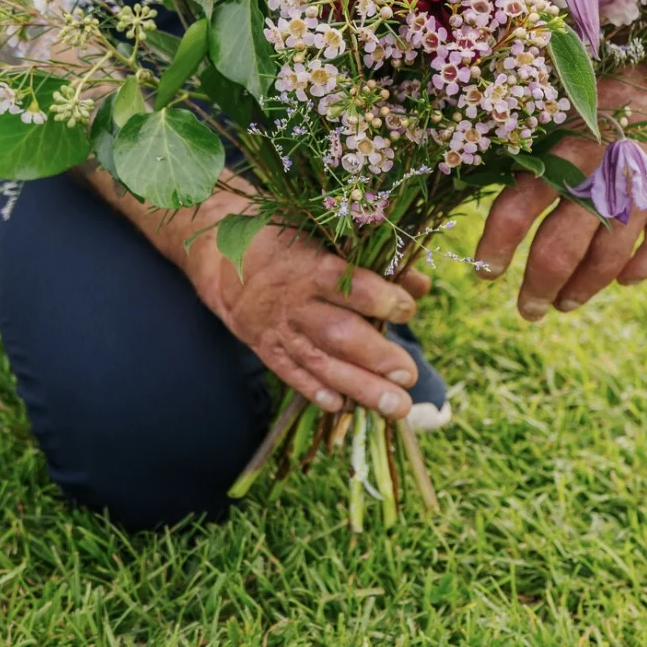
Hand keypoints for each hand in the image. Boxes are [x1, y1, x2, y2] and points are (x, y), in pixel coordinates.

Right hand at [191, 222, 431, 418]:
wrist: (224, 257)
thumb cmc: (290, 241)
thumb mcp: (329, 238)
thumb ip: (378, 263)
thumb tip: (422, 285)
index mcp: (314, 267)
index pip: (352, 286)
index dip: (383, 299)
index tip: (407, 308)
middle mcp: (297, 303)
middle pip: (339, 334)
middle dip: (377, 358)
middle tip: (409, 377)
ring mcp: (280, 330)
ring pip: (321, 363)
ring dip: (360, 388)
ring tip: (396, 407)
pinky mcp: (268, 348)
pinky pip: (291, 374)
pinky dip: (315, 391)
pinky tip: (342, 407)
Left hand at [475, 55, 646, 319]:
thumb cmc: (602, 76)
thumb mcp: (558, 100)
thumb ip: (529, 142)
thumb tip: (479, 178)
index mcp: (562, 148)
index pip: (518, 209)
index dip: (495, 248)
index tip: (484, 273)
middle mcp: (599, 174)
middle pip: (560, 249)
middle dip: (538, 287)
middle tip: (526, 310)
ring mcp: (641, 189)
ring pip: (607, 261)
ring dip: (583, 290)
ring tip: (564, 304)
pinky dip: (640, 270)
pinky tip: (623, 281)